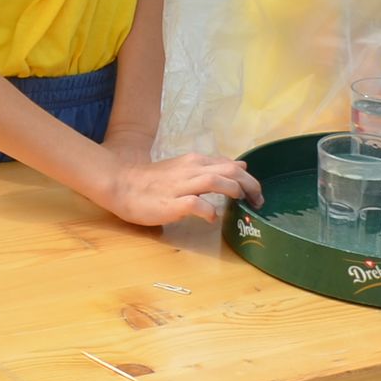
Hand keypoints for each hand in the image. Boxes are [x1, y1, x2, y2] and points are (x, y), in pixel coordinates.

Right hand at [105, 150, 258, 228]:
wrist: (121, 184)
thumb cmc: (152, 181)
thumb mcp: (185, 168)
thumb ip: (212, 167)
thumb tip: (240, 165)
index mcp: (196, 161)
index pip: (231, 165)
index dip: (249, 179)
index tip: (255, 195)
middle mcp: (191, 170)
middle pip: (231, 171)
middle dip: (251, 186)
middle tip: (259, 202)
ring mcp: (182, 186)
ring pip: (217, 182)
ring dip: (235, 192)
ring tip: (242, 205)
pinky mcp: (172, 203)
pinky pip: (197, 205)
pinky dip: (210, 212)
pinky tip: (212, 219)